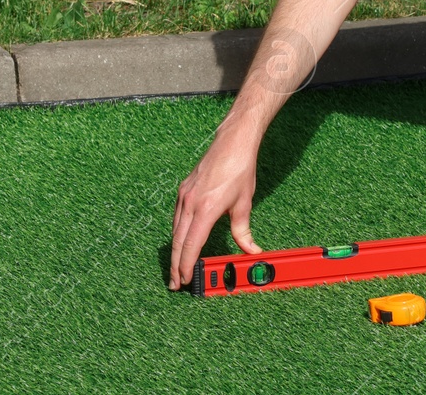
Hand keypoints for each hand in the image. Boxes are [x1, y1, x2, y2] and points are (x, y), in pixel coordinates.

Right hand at [168, 135, 261, 290]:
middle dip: (175, 265)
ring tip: (177, 267)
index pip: (191, 245)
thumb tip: (251, 251)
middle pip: (178, 242)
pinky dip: (178, 233)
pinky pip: (177, 217)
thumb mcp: (244, 204)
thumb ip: (243, 232)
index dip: (187, 266)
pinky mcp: (184, 190)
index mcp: (206, 209)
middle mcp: (190, 203)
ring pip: (175, 230)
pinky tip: (182, 241)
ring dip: (176, 251)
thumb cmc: (240, 170)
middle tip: (175, 283)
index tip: (185, 280)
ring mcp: (184, 195)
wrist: (233, 142)